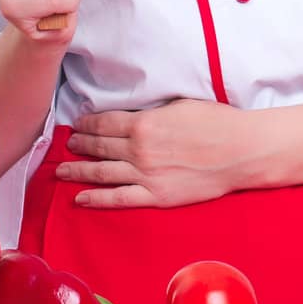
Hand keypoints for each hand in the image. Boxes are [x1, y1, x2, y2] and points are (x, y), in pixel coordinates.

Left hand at [56, 99, 261, 207]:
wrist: (240, 151)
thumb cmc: (217, 123)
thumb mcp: (180, 105)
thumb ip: (153, 112)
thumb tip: (136, 114)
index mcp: (144, 123)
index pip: (104, 123)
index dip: (87, 124)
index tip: (78, 124)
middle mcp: (138, 149)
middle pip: (99, 147)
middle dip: (80, 145)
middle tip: (68, 144)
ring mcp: (145, 175)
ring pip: (101, 172)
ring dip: (78, 171)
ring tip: (62, 170)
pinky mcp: (156, 196)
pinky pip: (118, 199)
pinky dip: (96, 199)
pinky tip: (80, 198)